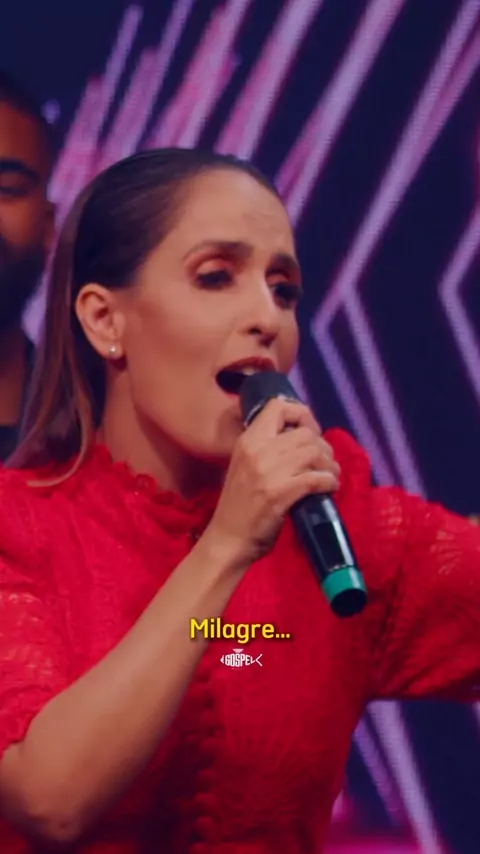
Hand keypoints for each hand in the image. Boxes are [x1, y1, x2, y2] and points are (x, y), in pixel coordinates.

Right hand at [205, 397, 340, 565]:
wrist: (228, 538)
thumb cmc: (238, 504)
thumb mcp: (246, 465)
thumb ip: (267, 448)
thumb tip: (302, 437)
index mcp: (248, 440)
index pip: (278, 406)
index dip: (302, 414)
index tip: (310, 432)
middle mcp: (257, 450)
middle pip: (305, 433)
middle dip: (323, 446)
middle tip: (325, 462)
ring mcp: (268, 471)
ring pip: (314, 453)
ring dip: (329, 465)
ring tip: (330, 476)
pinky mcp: (280, 493)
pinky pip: (316, 478)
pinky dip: (329, 482)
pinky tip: (329, 488)